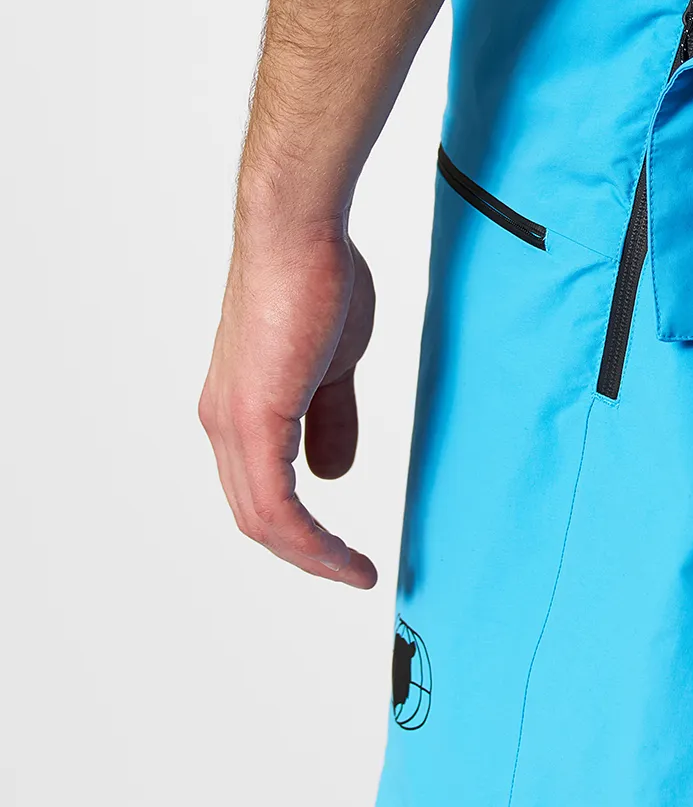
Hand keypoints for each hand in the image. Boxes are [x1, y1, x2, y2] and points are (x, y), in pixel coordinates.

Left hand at [199, 222, 379, 586]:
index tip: (342, 551)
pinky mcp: (251, 419)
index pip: (260, 490)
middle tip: (352, 572)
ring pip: (261, 519)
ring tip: (355, 573)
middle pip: (255, 516)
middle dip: (307, 553)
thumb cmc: (315, 278)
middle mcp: (223, 422)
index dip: (300, 530)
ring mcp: (232, 423)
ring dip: (312, 556)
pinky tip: (341, 556)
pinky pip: (275, 505)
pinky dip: (310, 540)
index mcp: (239, 408)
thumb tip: (333, 473)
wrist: (298, 234)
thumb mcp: (334, 365)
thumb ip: (332, 420)